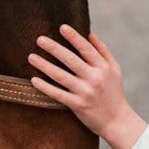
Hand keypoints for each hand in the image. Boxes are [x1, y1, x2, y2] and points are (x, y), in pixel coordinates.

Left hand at [28, 25, 145, 148]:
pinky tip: (34, 80)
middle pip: (71, 60)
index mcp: (103, 67)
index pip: (86, 48)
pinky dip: (45, 87)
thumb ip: (103, 51)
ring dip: (45, 66)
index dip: (74, 37)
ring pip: (61, 76)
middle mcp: (94, 78)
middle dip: (54, 48)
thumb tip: (90, 34)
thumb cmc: (114, 92)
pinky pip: (58, 94)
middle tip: (39, 39)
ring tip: (31, 57)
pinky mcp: (78, 105)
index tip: (62, 27)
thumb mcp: (114, 70)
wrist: (117, 121)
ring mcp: (85, 92)